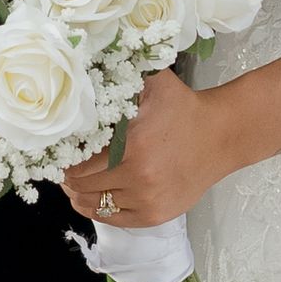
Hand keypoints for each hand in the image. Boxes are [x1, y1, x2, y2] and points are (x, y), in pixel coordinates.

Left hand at [62, 70, 231, 228]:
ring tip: (75, 181)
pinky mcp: (154, 216)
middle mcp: (138, 177)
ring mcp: (147, 201)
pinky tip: (93, 195)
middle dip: (68, 176)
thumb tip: (86, 62)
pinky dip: (98, 208)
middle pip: (81, 186)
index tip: (59, 150)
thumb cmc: (183, 108)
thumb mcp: (153, 83)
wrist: (221, 136)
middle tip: (63, 165)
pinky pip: (111, 219)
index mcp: (133, 146)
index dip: (63, 158)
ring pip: (92, 205)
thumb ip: (120, 73)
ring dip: (79, 194)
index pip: (77, 163)